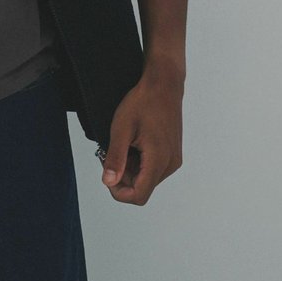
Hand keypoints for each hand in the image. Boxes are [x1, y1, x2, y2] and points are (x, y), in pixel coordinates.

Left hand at [101, 65, 183, 205]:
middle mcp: (170, 164)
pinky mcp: (173, 153)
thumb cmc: (143, 102)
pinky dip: (140, 162)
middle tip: (110, 153)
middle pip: (142, 188)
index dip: (119, 192)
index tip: (107, 173)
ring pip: (148, 179)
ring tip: (124, 145)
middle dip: (123, 177)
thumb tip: (108, 182)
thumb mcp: (121, 129)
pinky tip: (134, 143)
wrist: (164, 84)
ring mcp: (174, 159)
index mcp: (159, 160)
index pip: (138, 196)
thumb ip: (115, 158)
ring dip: (132, 168)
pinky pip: (155, 168)